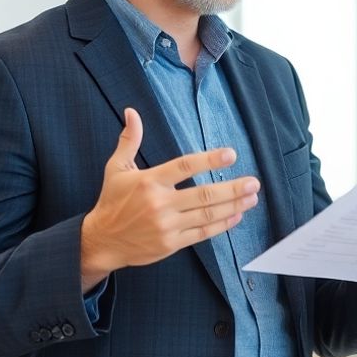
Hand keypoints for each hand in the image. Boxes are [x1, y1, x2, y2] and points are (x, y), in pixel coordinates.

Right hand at [80, 108, 260, 290]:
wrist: (103, 241)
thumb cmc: (112, 202)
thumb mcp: (116, 169)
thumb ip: (129, 141)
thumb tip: (132, 112)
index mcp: (149, 181)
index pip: (184, 166)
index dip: (209, 160)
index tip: (231, 155)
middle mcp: (160, 204)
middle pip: (204, 194)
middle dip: (232, 188)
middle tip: (253, 182)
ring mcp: (167, 226)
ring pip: (207, 215)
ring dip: (233, 206)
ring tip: (252, 197)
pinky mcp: (172, 244)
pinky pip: (202, 233)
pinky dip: (222, 225)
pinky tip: (237, 215)